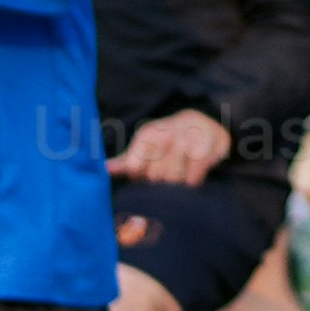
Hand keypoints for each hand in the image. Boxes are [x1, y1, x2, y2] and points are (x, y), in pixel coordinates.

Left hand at [113, 108, 230, 190]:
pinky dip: (192, 183)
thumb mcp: (146, 146)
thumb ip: (126, 161)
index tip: (147, 175)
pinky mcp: (204, 152)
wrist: (204, 125)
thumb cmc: (169, 141)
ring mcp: (186, 142)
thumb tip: (105, 169)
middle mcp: (165, 136)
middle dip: (158, 182)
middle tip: (167, 174)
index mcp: (148, 135)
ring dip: (176, 185)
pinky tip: (193, 175)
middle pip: (153, 177)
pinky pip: (191, 181)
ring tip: (180, 175)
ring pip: (172, 180)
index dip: (139, 178)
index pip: (133, 168)